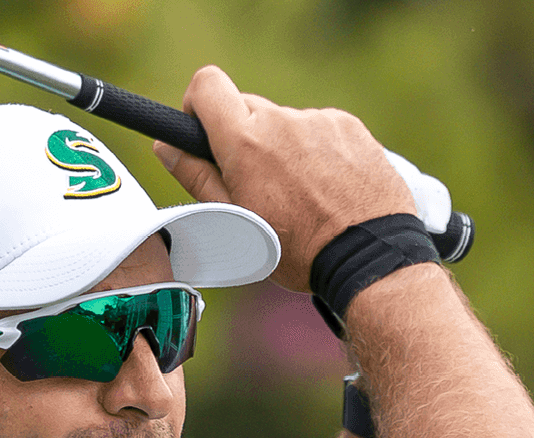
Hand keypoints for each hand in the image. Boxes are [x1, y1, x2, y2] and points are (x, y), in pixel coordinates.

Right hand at [152, 66, 415, 291]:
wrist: (368, 255)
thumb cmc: (297, 249)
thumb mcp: (236, 221)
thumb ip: (197, 177)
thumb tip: (165, 146)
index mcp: (245, 143)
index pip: (206, 85)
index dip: (199, 105)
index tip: (205, 131)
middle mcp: (281, 122)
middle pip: (247, 108)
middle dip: (244, 138)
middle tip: (258, 182)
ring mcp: (318, 121)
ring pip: (285, 122)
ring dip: (283, 147)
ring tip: (302, 193)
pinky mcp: (348, 126)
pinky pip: (319, 128)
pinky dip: (316, 150)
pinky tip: (328, 186)